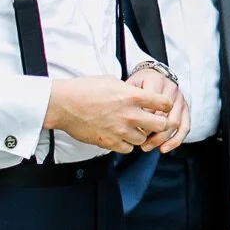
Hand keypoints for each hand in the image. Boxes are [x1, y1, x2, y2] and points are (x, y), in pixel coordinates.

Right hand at [44, 76, 171, 153]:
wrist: (64, 104)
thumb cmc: (85, 89)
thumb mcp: (112, 81)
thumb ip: (130, 90)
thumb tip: (139, 95)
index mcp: (132, 96)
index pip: (164, 103)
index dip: (165, 105)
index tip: (162, 106)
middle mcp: (130, 114)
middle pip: (161, 125)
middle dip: (160, 124)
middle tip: (153, 122)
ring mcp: (120, 130)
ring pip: (144, 139)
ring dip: (141, 135)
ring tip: (133, 129)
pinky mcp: (109, 142)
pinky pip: (128, 148)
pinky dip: (126, 144)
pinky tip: (121, 136)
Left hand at [125, 68, 189, 152]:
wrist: (154, 75)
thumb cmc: (139, 84)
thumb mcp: (131, 85)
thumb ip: (129, 98)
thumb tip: (129, 119)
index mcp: (157, 80)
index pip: (151, 103)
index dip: (142, 118)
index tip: (131, 129)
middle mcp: (171, 88)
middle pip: (164, 114)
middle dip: (151, 131)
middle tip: (138, 142)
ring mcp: (180, 99)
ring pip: (175, 122)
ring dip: (161, 138)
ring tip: (147, 147)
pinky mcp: (186, 108)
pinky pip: (185, 126)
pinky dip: (176, 140)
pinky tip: (164, 148)